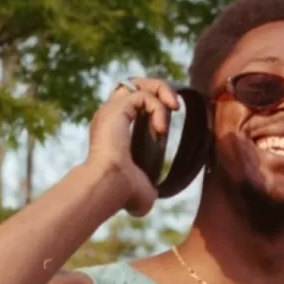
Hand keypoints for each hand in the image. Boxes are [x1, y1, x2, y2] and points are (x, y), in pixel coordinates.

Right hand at [84, 77, 173, 217]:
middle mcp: (109, 115)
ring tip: (174, 109)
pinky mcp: (116, 109)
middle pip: (134, 84)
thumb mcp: (141, 189)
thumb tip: (148, 200)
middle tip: (174, 106)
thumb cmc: (122, 193)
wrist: (109, 187)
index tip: (166, 123)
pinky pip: (143, 95)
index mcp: (113, 129)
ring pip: (138, 83)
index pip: (131, 101)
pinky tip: (161, 129)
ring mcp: (111, 110)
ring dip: (162, 91)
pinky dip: (157, 108)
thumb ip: (145, 187)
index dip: (152, 103)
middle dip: (158, 89)